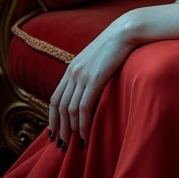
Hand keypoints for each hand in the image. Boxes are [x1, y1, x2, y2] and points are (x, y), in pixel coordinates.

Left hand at [49, 19, 132, 148]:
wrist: (125, 31)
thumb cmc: (116, 45)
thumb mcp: (96, 59)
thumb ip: (88, 73)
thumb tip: (88, 89)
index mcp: (71, 68)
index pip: (54, 99)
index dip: (52, 118)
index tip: (54, 133)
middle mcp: (72, 72)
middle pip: (59, 107)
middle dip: (59, 129)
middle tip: (62, 146)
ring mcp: (82, 75)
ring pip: (70, 110)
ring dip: (71, 130)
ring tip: (74, 145)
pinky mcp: (94, 79)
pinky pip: (84, 108)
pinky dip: (83, 124)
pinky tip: (86, 135)